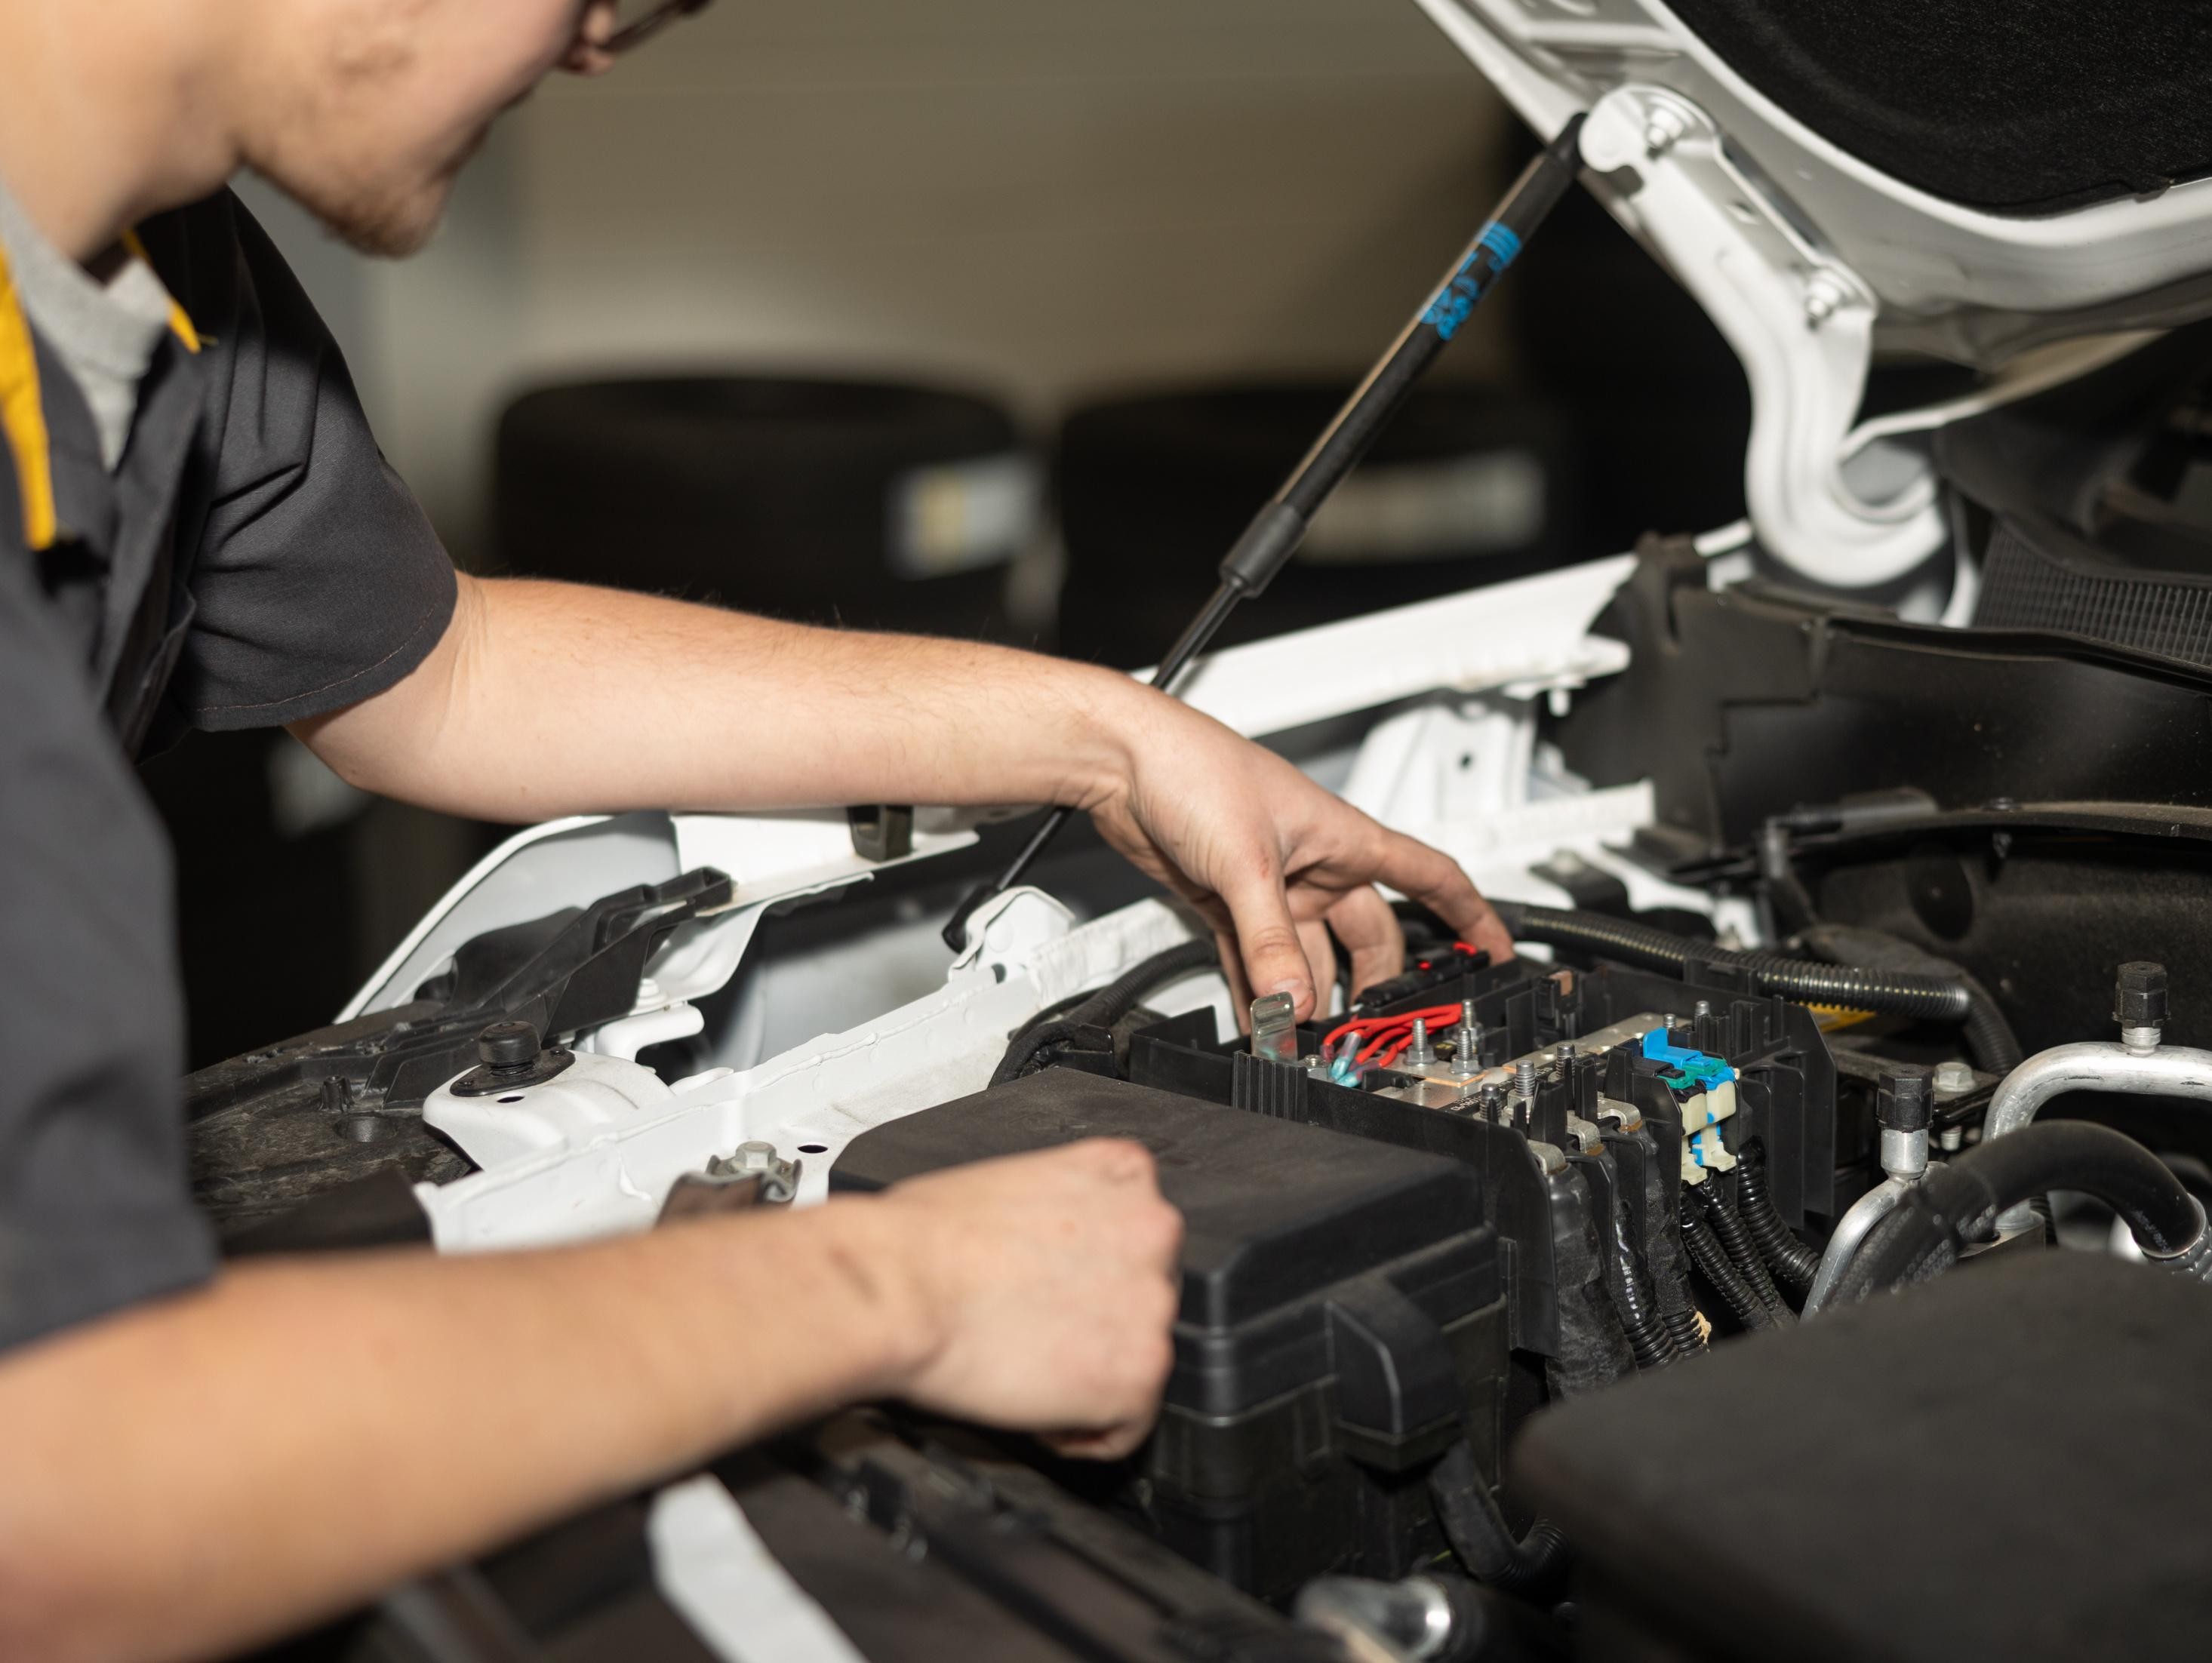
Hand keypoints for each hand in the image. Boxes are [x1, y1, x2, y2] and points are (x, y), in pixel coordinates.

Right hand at [872, 1140, 1183, 1458]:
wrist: (894, 1288)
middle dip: (1092, 1321)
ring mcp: (1154, 1304)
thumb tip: (1054, 1244)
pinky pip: (1127, 1425)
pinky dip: (1081, 1430)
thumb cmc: (921, 1239)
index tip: (1054, 1288)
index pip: (1136, 1233)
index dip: (1090, 1272)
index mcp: (1121, 1173)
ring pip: (1138, 1358)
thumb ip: (1061, 1208)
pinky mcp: (1141, 1374)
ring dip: (1087, 1374)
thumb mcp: (1008, 1182)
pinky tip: (1035, 1405)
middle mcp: (1154, 1230)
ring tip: (1025, 1366)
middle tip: (1030, 1328)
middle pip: (1141, 1294)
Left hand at [1084, 691, 1512, 1021]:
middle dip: (1373, 985)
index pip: (1429, 878)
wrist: (1124, 762)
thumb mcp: (1245, 864)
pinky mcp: (1228, 903)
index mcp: (1344, 839)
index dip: (1470, 914)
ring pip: (1308, 956)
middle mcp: (1315, 865)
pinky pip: (1258, 959)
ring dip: (1308, 997)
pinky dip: (1262, 992)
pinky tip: (1262, 1021)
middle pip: (1368, 937)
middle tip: (1371, 1028)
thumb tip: (1294, 1002)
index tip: (1496, 950)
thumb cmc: (1194, 769)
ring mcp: (1272, 887)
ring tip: (1305, 1039)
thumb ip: (1271, 942)